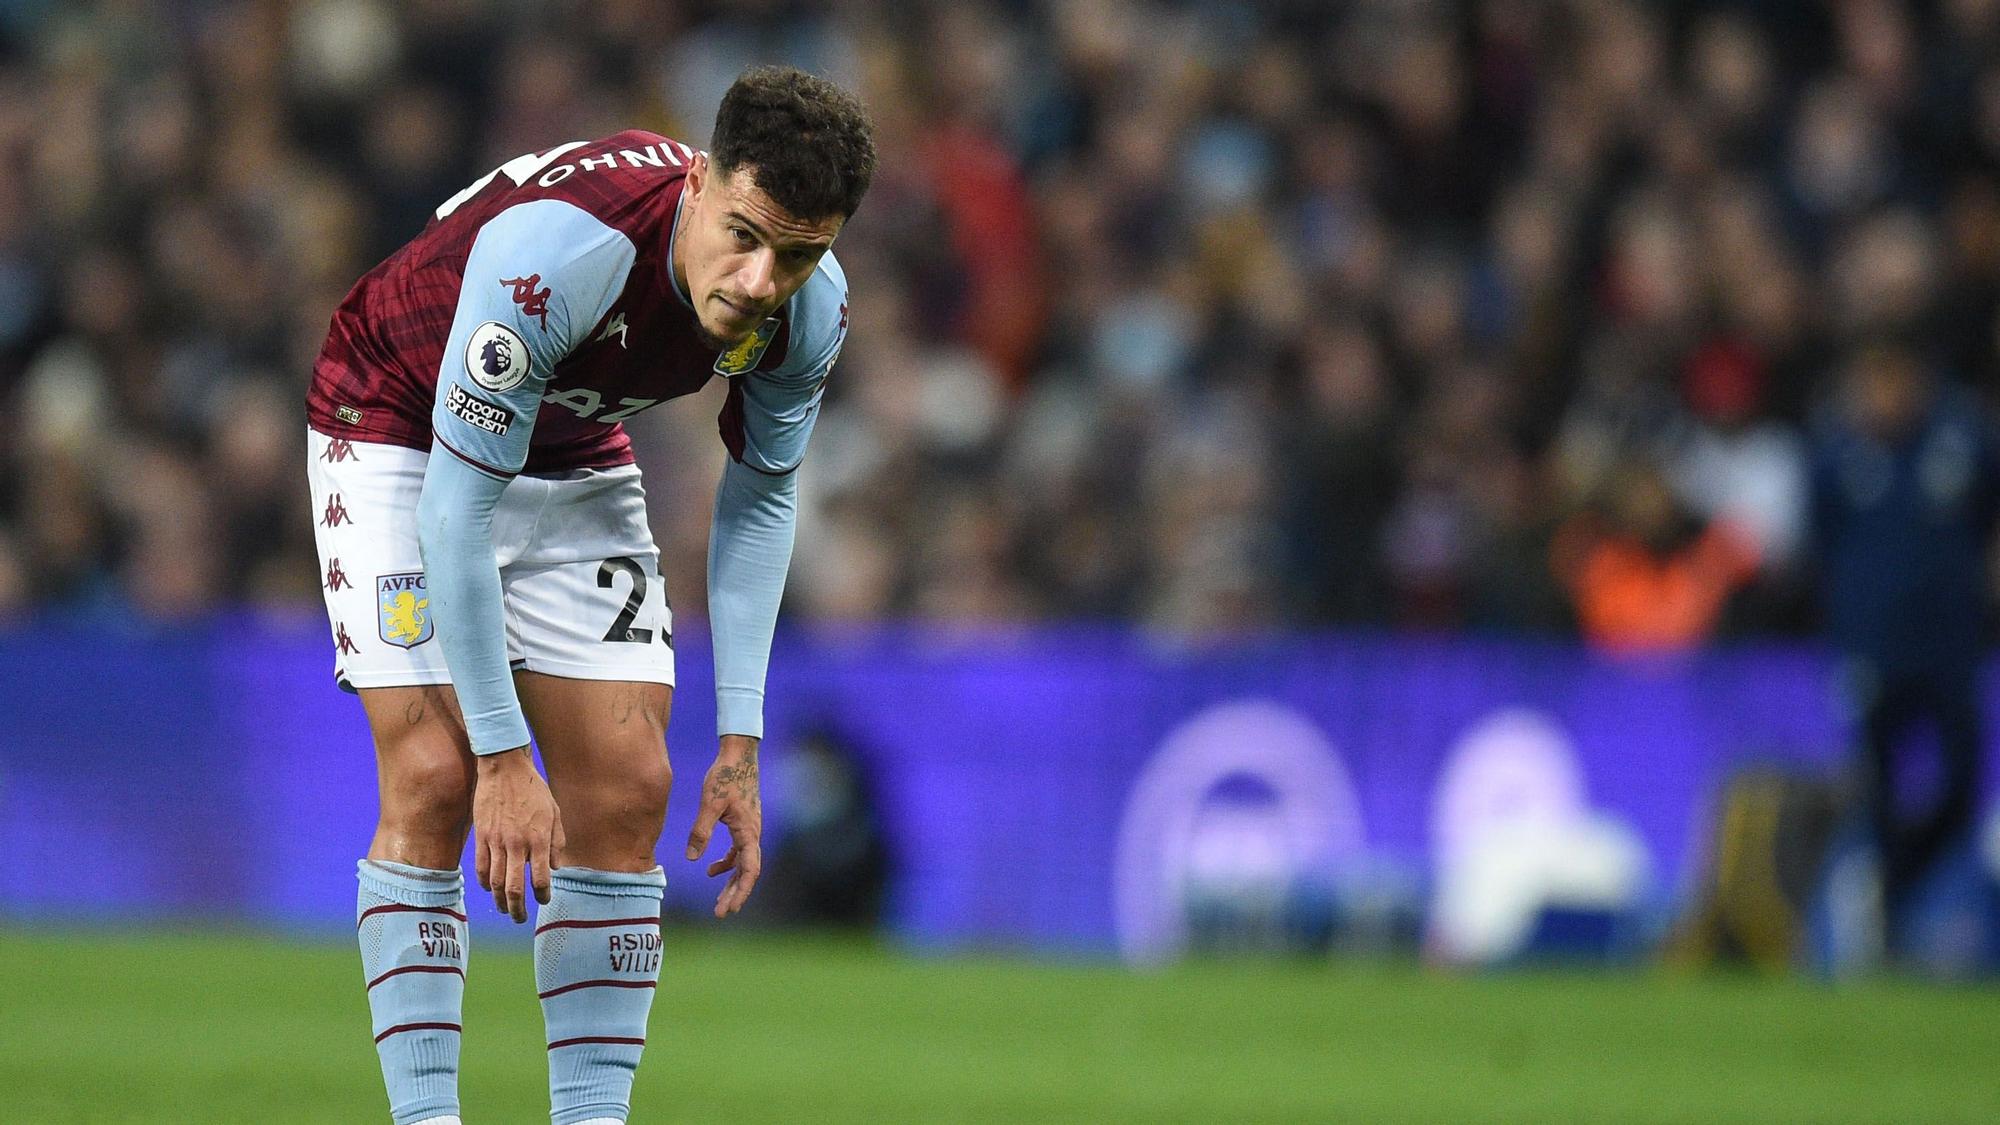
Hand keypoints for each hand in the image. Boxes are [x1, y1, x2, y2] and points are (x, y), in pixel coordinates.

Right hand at [472, 746, 564, 922]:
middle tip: (521, 918)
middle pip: (515, 888)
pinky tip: (490, 889)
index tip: (544, 900)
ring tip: (505, 910)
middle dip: (518, 909)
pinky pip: (481, 867)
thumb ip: (556, 842)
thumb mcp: (554, 812)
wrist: (504, 767)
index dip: (543, 895)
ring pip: (496, 882)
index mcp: (539, 839)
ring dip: (500, 901)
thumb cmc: (534, 789)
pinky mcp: (481, 836)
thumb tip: (554, 868)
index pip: (541, 879)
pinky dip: (485, 883)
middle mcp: (517, 844)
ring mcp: (497, 841)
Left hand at [685, 734, 762, 917]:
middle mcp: (753, 834)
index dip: (740, 892)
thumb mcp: (709, 804)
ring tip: (719, 901)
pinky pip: (739, 852)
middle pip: (748, 873)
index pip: (749, 871)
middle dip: (736, 895)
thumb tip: (690, 858)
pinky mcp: (744, 824)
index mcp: (748, 832)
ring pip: (744, 864)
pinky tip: (711, 870)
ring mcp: (750, 830)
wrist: (739, 755)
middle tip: (721, 914)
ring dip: (732, 883)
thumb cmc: (725, 776)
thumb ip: (701, 831)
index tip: (728, 909)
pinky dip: (727, 864)